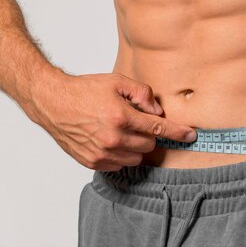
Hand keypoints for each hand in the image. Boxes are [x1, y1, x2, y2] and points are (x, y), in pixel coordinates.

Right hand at [29, 70, 197, 170]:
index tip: (190, 136)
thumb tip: (157, 111)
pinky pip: (119, 164)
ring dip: (137, 145)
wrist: (54, 102)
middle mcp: (112, 138)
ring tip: (123, 129)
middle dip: (150, 133)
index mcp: (121, 117)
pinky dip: (122, 154)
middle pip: (149, 144)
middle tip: (138, 120)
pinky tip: (114, 139)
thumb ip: (142, 94)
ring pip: (136, 157)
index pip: (158, 129)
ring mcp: (101, 153)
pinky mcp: (92, 162)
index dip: (177, 132)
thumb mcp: (118, 82)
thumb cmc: (85, 90)